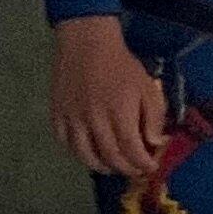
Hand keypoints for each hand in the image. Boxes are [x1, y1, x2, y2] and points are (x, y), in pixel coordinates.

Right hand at [50, 16, 166, 177]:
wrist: (87, 44)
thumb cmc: (121, 66)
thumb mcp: (147, 87)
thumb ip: (153, 117)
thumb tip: (155, 143)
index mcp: (119, 113)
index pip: (132, 150)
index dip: (143, 164)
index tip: (151, 167)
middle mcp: (94, 120)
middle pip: (110, 157)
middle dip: (126, 168)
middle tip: (135, 169)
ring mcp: (72, 119)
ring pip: (85, 156)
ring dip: (102, 167)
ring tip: (113, 166)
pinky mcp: (57, 115)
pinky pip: (65, 144)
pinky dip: (78, 154)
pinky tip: (90, 153)